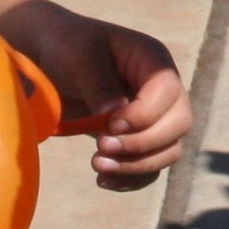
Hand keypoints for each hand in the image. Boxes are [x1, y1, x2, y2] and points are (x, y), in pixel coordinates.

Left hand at [0, 0, 190, 191]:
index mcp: (152, 60)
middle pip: (179, 123)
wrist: (49, 59)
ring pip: (169, 150)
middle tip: (100, 147)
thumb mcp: (78, 57)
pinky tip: (103, 180)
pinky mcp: (138, 139)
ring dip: (136, 165)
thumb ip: (99, 85)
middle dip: (142, 144)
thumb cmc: (66, 48)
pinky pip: (150, 167)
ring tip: (97, 165)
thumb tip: (114, 118)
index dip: (144, 115)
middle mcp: (161, 90)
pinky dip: (131, 179)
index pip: (168, 91)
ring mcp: (154, 117)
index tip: (108, 126)